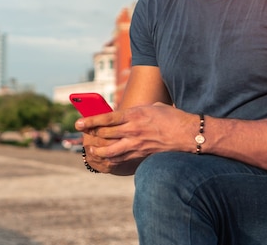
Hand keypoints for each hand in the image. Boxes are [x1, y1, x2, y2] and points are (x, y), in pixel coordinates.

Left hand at [75, 103, 195, 174]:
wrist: (188, 134)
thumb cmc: (171, 117)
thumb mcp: (152, 107)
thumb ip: (136, 111)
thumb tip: (125, 114)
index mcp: (135, 114)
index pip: (107, 118)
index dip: (91, 121)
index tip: (79, 123)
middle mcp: (133, 130)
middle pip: (105, 134)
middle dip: (91, 134)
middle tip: (82, 134)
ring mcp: (137, 144)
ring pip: (110, 150)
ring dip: (98, 150)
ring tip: (91, 150)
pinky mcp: (141, 154)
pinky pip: (121, 159)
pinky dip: (111, 159)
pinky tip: (105, 158)